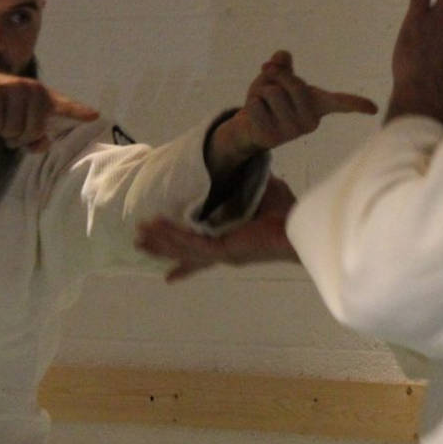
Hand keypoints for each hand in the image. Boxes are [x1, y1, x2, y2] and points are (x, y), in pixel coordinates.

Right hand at [0, 67, 99, 150]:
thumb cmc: (4, 109)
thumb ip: (36, 137)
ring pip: (14, 129)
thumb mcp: (21, 123)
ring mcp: (13, 87)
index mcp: (44, 96)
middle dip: (20, 137)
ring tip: (1, 120)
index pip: (64, 105)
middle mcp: (32, 88)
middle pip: (34, 130)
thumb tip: (43, 144)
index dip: (78, 112)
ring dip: (5, 132)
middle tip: (11, 132)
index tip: (94, 116)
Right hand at [136, 178, 299, 281]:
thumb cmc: (290, 216)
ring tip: (139, 235)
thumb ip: (254, 186)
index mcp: (235, 245)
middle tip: (140, 245)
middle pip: (186, 253)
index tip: (168, 276)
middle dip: (162, 249)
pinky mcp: (225, 249)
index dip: (185, 263)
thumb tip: (249, 168)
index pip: (203, 254)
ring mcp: (224, 253)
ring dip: (160, 240)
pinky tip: (156, 226)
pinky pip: (192, 241)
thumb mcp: (267, 194)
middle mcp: (226, 253)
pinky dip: (173, 233)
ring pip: (183, 247)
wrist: (303, 229)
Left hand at [208, 51, 377, 170]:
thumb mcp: (276, 77)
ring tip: (263, 104)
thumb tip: (281, 56)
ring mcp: (291, 132)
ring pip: (271, 92)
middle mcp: (310, 122)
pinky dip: (250, 103)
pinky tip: (255, 115)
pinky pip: (255, 104)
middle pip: (293, 85)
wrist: (250, 129)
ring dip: (260, 90)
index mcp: (318, 105)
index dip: (356, 103)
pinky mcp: (271, 138)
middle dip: (275, 75)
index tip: (373, 109)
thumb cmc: (270, 100)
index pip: (339, 102)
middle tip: (268, 82)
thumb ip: (281, 65)